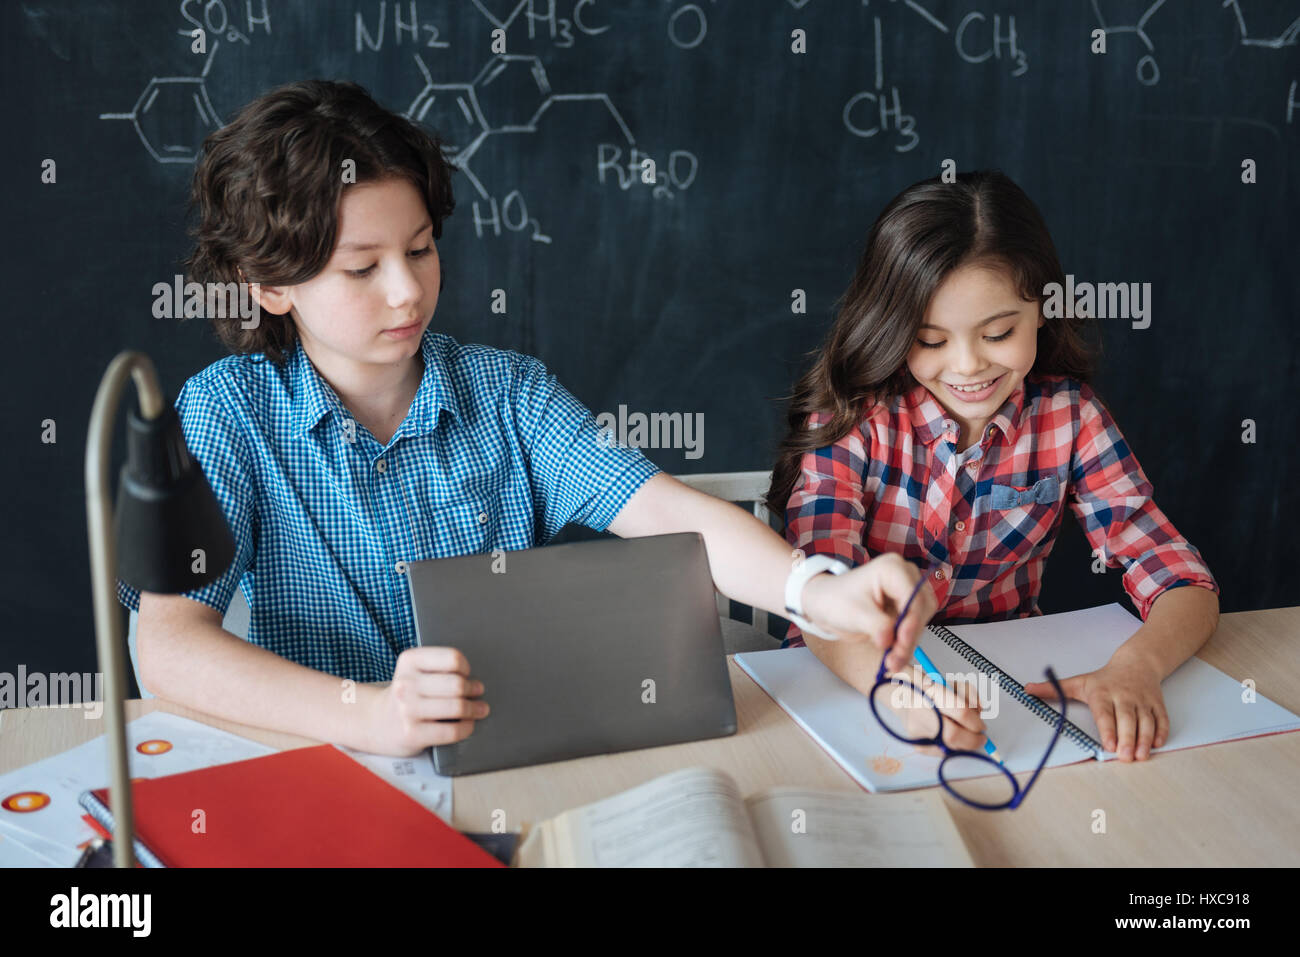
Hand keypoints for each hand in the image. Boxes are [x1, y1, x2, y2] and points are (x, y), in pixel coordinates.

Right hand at [363, 646, 489, 755]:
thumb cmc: (405, 695)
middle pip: (457, 684)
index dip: (466, 667)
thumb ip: (439, 669)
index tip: (467, 673)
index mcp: (409, 661)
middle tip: (478, 691)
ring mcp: (407, 710)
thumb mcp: (414, 672)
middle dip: (474, 689)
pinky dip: (466, 727)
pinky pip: (451, 731)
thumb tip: (475, 681)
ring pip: (457, 707)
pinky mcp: (412, 733)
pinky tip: (468, 724)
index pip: (452, 658)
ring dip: (474, 709)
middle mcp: (406, 684)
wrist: (376, 722)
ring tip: (480, 709)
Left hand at [801, 552, 937, 671]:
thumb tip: (889, 640)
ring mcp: (907, 593)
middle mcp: (905, 577)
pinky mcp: (906, 609)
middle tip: (896, 658)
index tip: (903, 642)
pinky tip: (894, 656)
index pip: (914, 595)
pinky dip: (905, 644)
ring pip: (921, 621)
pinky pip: (914, 628)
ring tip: (892, 661)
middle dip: (910, 636)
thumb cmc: (836, 600)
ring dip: (908, 643)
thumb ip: (876, 625)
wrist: (827, 605)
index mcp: (892, 568)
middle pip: (921, 609)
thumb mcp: (854, 613)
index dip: (912, 620)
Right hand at [884, 663, 989, 756]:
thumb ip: (966, 693)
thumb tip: (980, 710)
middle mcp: (919, 711)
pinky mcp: (916, 744)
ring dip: (964, 744)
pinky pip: (942, 752)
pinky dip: (953, 747)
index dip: (976, 722)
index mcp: (928, 691)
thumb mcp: (947, 683)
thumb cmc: (924, 687)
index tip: (982, 725)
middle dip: (972, 740)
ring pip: (949, 746)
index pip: (959, 712)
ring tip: (965, 734)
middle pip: (953, 735)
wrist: (896, 695)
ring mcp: (915, 730)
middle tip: (981, 738)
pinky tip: (951, 738)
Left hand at [1023, 652, 1167, 761]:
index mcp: (1103, 693)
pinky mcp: (1157, 704)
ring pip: (1146, 721)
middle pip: (1127, 719)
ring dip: (1145, 739)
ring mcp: (1142, 701)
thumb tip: (1027, 689)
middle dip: (1128, 739)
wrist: (1137, 663)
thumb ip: (1053, 689)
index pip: (1105, 713)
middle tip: (1126, 757)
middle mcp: (1124, 697)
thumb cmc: (1105, 678)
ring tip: (1141, 756)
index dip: (1108, 729)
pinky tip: (1157, 745)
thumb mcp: (1078, 681)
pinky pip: (1161, 719)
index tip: (1109, 746)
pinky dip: (1161, 732)